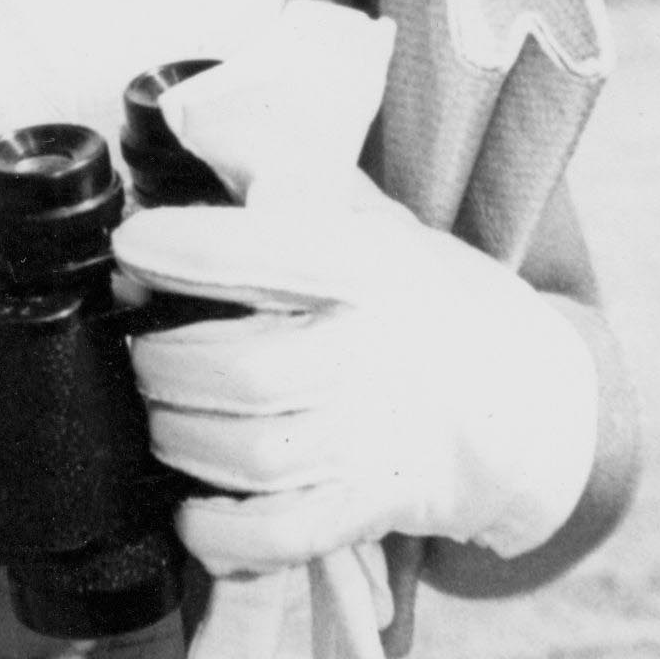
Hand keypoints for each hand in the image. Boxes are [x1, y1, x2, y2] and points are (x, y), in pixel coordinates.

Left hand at [117, 178, 599, 570]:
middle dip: (163, 360)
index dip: (182, 249)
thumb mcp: (364, 208)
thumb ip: (280, 163)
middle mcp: (371, 355)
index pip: (263, 252)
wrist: (524, 392)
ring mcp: (372, 439)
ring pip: (251, 455)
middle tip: (142, 344)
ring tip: (164, 410)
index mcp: (366, 267)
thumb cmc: (421, 292)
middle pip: (244, 371)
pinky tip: (194, 508)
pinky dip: (223, 534)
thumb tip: (193, 121)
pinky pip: (285, 537)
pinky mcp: (370, 506)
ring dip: (178, 437)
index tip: (135, 246)